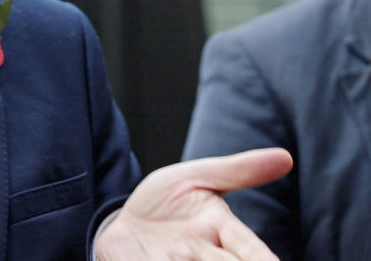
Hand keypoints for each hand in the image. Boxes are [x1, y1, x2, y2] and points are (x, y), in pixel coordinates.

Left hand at [95, 148, 292, 259]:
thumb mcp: (195, 179)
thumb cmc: (162, 202)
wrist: (120, 224)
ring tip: (173, 251)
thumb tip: (286, 156)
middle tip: (182, 247)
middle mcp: (210, 257)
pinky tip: (154, 259)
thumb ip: (237, 171)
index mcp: (225, 233)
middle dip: (213, 260)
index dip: (260, 258)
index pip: (254, 253)